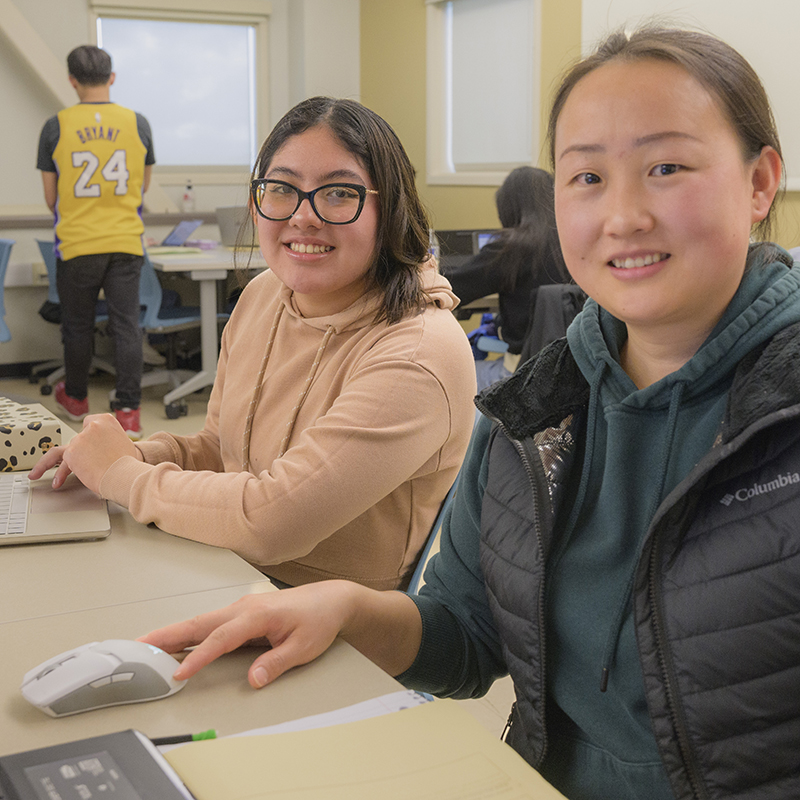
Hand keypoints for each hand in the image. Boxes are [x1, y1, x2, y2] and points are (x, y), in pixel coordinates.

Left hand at [28, 413, 140, 492]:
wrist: (123, 473)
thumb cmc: (127, 462)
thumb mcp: (122, 443)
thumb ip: (108, 441)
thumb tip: (102, 450)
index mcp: (106, 421)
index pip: (89, 424)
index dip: (90, 436)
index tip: (90, 443)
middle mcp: (91, 427)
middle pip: (76, 439)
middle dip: (74, 451)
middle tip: (70, 456)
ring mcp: (79, 439)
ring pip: (59, 451)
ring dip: (45, 463)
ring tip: (37, 472)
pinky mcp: (71, 454)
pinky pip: (63, 466)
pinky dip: (60, 476)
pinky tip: (58, 483)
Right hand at [139, 581, 358, 687]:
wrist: (332, 599)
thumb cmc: (319, 620)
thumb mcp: (304, 647)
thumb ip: (277, 663)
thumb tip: (253, 679)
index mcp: (258, 615)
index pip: (222, 638)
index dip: (199, 656)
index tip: (179, 673)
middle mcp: (245, 608)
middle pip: (200, 623)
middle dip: (167, 635)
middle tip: (138, 646)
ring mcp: (241, 608)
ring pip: (201, 621)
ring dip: (173, 632)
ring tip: (146, 646)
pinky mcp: (242, 613)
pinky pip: (210, 622)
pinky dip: (188, 631)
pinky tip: (175, 642)